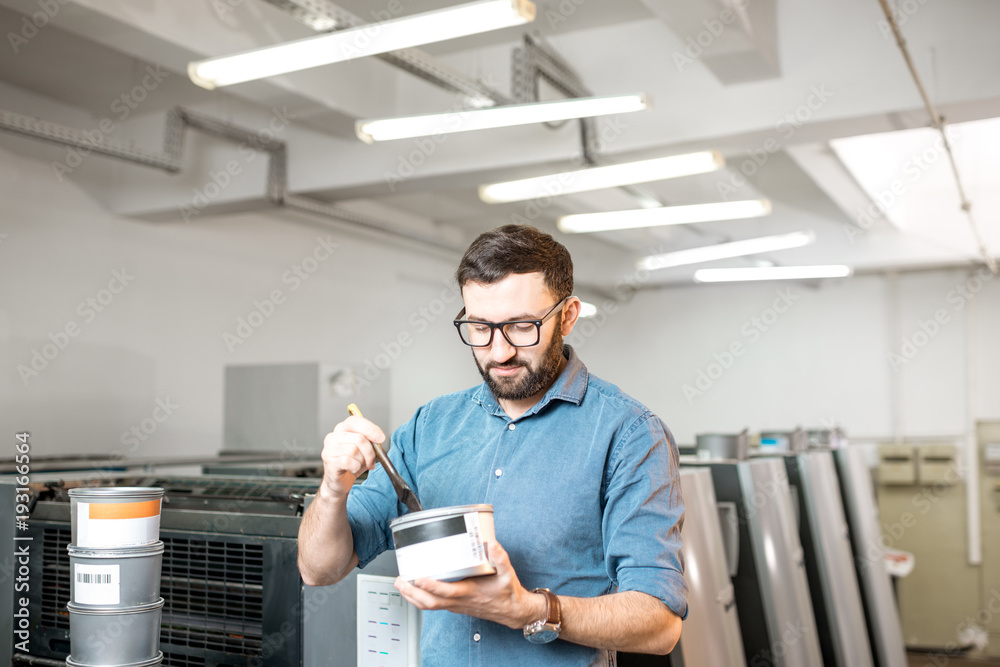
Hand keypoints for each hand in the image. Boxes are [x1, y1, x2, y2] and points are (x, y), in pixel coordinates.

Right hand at [319, 414, 385, 500]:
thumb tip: (379, 438)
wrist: (339, 482)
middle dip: (370, 451)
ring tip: (360, 465)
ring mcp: (329, 449)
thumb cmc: (352, 463)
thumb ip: (370, 440)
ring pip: (354, 450)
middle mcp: (333, 437)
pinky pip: (348, 461)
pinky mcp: (329, 462)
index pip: (355, 421)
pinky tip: (353, 469)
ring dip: (362, 461)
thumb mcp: (364, 449)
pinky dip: (355, 467)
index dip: (370, 429)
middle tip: (372, 460)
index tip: (381, 438)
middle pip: (358, 438)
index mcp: (342, 429)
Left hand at [394, 540, 545, 629]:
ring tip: (400, 584)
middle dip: (411, 592)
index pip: (446, 592)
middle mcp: (459, 601)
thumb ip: (500, 558)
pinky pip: (433, 606)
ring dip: (411, 597)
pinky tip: (413, 590)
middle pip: (429, 602)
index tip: (419, 577)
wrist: (512, 611)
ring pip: (428, 606)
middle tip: (400, 580)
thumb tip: (492, 544)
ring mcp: (455, 605)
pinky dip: (419, 599)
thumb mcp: (508, 573)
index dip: (431, 586)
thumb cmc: (507, 593)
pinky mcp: (454, 605)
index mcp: (469, 592)